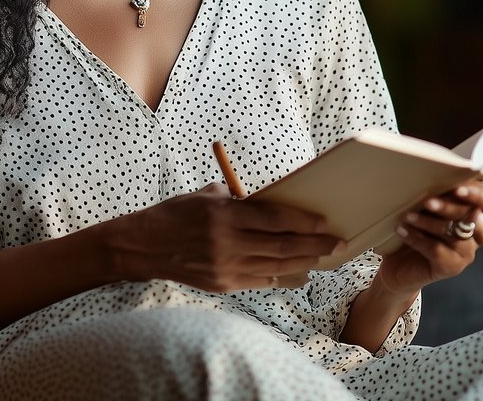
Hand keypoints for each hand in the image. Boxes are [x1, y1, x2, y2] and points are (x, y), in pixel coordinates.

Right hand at [106, 183, 344, 291]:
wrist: (143, 246)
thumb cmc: (176, 214)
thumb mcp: (206, 197)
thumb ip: (239, 202)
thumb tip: (272, 204)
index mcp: (224, 215)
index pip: (274, 219)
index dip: (304, 221)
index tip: (325, 222)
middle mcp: (227, 243)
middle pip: (282, 246)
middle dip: (315, 245)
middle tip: (339, 243)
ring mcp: (225, 267)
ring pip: (276, 266)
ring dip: (305, 262)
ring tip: (325, 257)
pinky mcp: (222, 284)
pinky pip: (260, 279)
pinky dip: (282, 274)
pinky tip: (298, 270)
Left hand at [372, 181, 482, 296]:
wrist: (397, 265)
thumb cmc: (412, 227)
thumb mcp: (422, 205)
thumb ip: (433, 192)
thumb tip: (428, 175)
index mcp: (473, 210)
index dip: (476, 194)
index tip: (457, 189)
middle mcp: (475, 232)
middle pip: (471, 214)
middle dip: (448, 207)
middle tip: (427, 202)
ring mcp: (466, 252)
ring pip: (454, 233)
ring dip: (428, 223)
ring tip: (407, 217)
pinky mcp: (452, 267)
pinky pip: (438, 250)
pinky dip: (418, 238)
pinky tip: (402, 231)